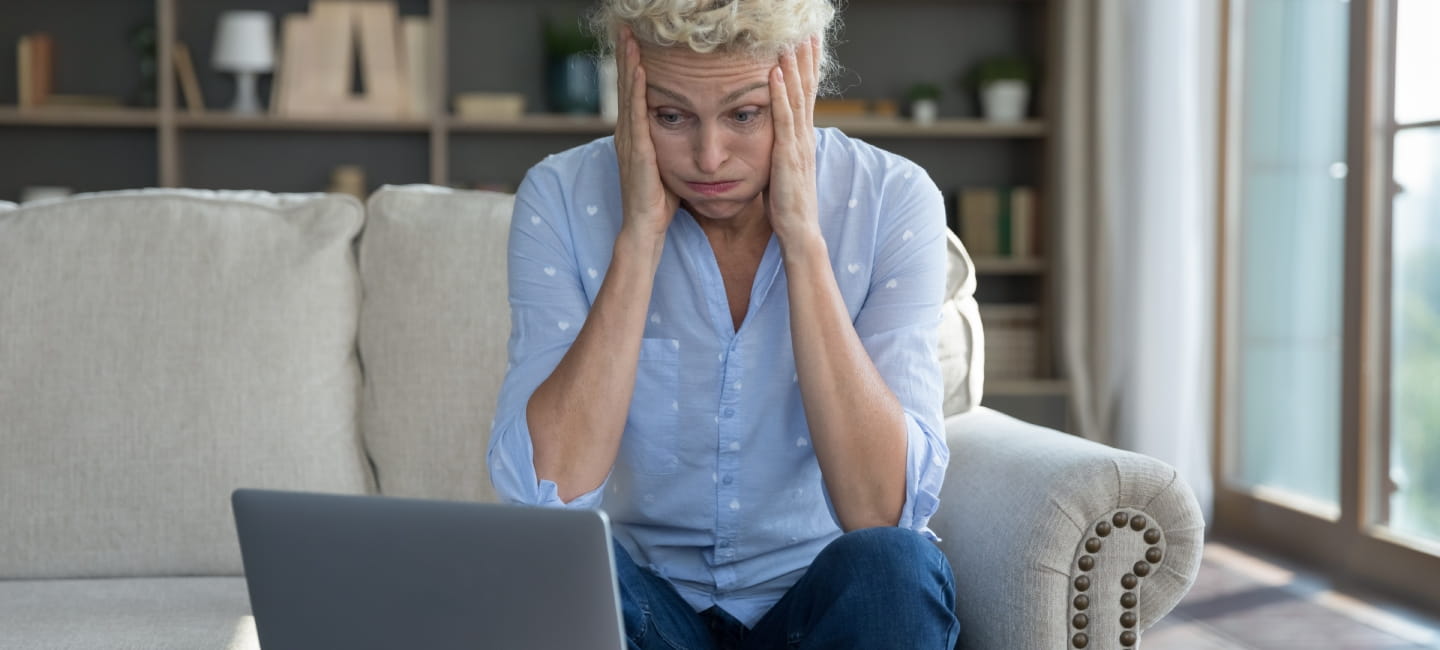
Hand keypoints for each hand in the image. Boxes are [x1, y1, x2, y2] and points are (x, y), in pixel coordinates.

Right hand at [614, 27, 678, 247]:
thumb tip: (688, 130)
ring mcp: (628, 141)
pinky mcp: (636, 150)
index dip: (633, 66)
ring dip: (627, 64)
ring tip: (629, 37)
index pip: (634, 93)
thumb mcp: (667, 165)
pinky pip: (636, 112)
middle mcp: (627, 134)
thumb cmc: (660, 202)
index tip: (637, 41)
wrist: (646, 228)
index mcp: (636, 136)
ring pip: (627, 93)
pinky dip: (635, 88)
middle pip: (625, 86)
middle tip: (627, 28)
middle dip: (626, 56)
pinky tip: (639, 69)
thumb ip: (671, 145)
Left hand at [766, 36, 821, 243]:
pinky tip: (775, 75)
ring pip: (798, 98)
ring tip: (790, 41)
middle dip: (806, 59)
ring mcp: (798, 145)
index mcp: (802, 139)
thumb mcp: (782, 170)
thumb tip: (771, 137)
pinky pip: (783, 120)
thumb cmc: (787, 206)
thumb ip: (779, 149)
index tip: (807, 45)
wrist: (799, 232)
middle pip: (807, 90)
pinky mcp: (787, 156)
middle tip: (806, 31)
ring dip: (794, 68)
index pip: (807, 97)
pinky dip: (780, 95)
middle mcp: (804, 137)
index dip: (808, 70)